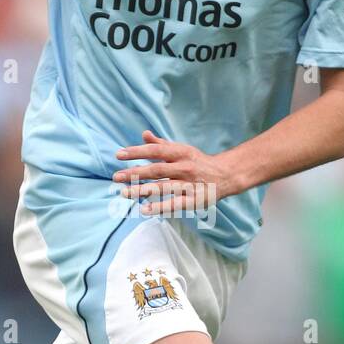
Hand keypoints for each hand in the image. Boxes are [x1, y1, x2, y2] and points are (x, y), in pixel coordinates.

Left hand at [112, 129, 243, 213]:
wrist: (226, 175)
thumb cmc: (198, 162)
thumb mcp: (182, 150)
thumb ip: (161, 144)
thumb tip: (143, 134)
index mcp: (181, 152)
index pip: (155, 150)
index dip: (137, 152)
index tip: (119, 155)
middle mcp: (185, 167)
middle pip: (157, 170)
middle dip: (135, 173)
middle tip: (116, 177)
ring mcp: (190, 184)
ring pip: (163, 187)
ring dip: (142, 190)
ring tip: (124, 193)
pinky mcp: (194, 200)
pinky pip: (175, 204)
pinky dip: (160, 207)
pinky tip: (145, 209)